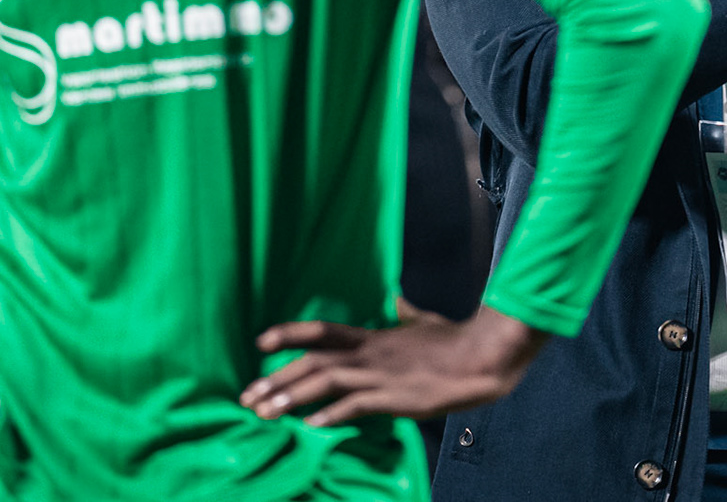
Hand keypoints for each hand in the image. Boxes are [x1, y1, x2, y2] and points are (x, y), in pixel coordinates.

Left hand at [241, 304, 545, 427]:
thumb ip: (406, 314)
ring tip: (264, 413)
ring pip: (326, 382)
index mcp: (374, 337)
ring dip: (292, 397)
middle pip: (313, 361)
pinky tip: (311, 426)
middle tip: (247, 396)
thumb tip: (397, 300)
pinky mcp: (394, 398)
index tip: (260, 343)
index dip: (289, 334)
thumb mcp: (425, 322)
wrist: (479, 358)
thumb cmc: (453, 342)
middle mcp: (369, 353)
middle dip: (277, 379)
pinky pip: (355, 406)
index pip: (322, 330)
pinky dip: (331, 416)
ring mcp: (380, 376)